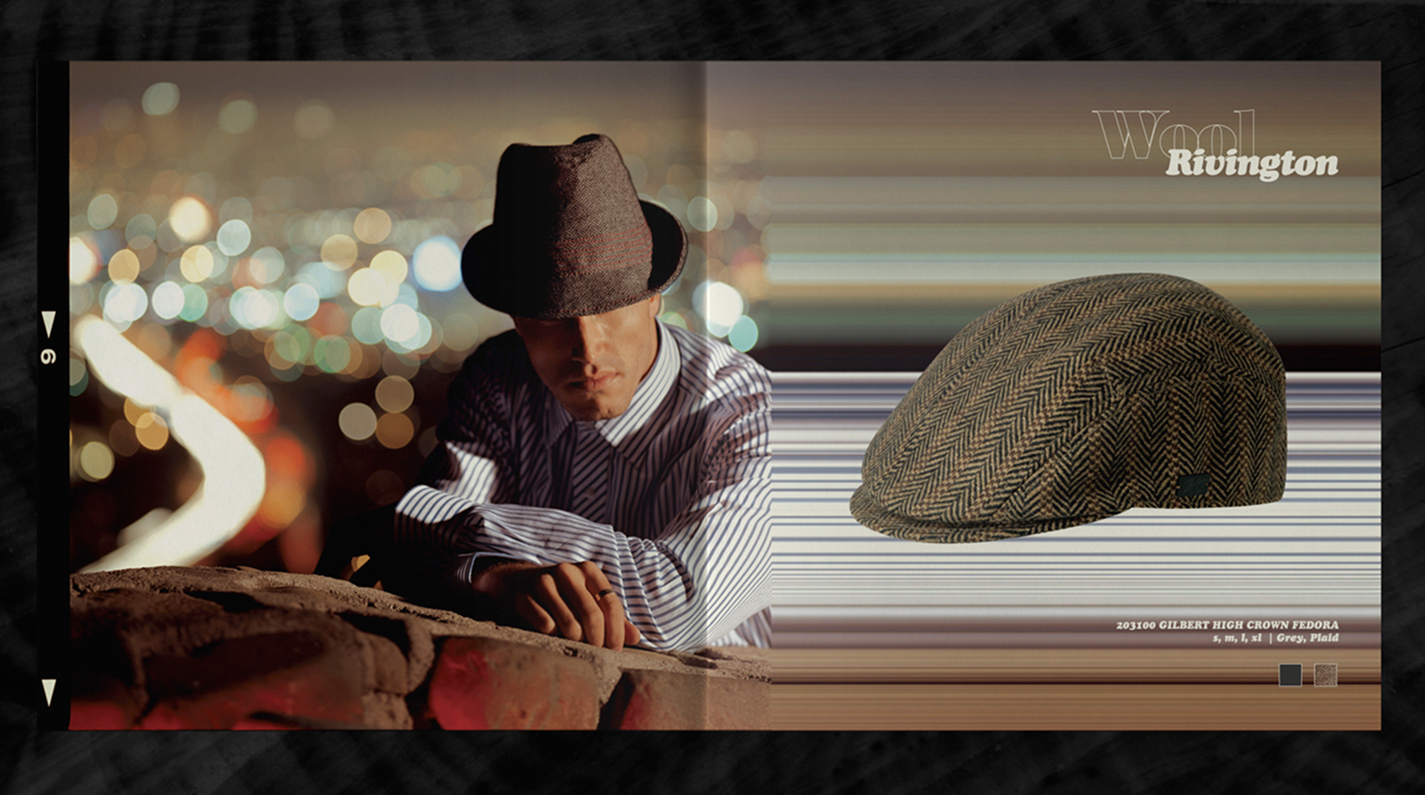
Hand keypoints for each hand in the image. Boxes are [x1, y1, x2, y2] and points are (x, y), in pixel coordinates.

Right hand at [472, 559, 641, 649]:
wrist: (516, 582)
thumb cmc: (562, 595)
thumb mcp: (587, 599)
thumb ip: (611, 616)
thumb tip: (636, 637)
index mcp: (588, 570)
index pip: (611, 603)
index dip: (616, 631)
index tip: (614, 650)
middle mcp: (567, 571)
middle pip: (592, 616)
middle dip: (597, 641)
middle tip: (596, 654)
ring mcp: (544, 582)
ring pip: (570, 625)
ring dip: (575, 642)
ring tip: (573, 643)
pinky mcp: (525, 597)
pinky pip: (547, 628)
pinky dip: (553, 637)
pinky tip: (552, 635)